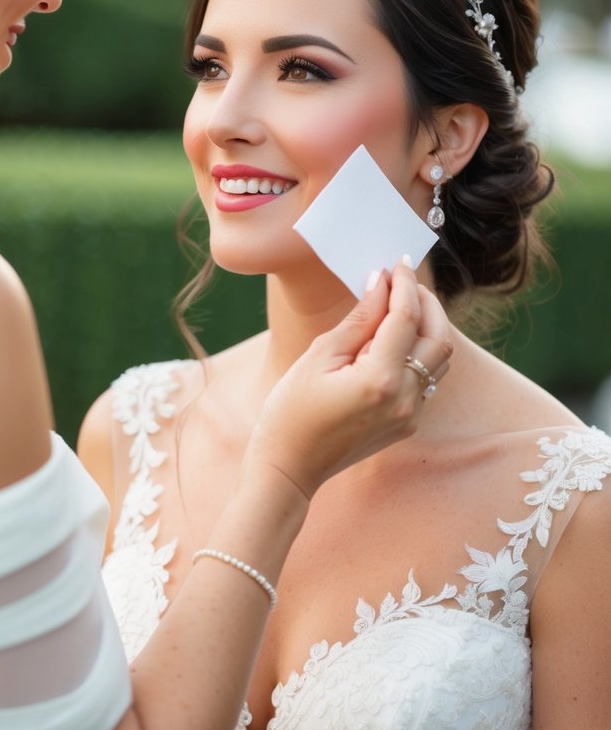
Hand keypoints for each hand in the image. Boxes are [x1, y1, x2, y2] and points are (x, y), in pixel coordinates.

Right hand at [244, 260, 452, 500]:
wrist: (289, 466)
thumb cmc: (291, 409)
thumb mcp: (319, 356)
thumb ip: (358, 319)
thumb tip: (380, 284)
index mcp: (381, 379)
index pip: (406, 317)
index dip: (403, 285)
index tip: (397, 263)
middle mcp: (405, 399)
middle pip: (439, 337)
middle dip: (426, 302)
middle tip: (402, 280)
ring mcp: (410, 415)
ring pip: (439, 359)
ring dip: (427, 326)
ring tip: (398, 305)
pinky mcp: (407, 423)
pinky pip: (426, 378)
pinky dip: (418, 351)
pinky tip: (392, 339)